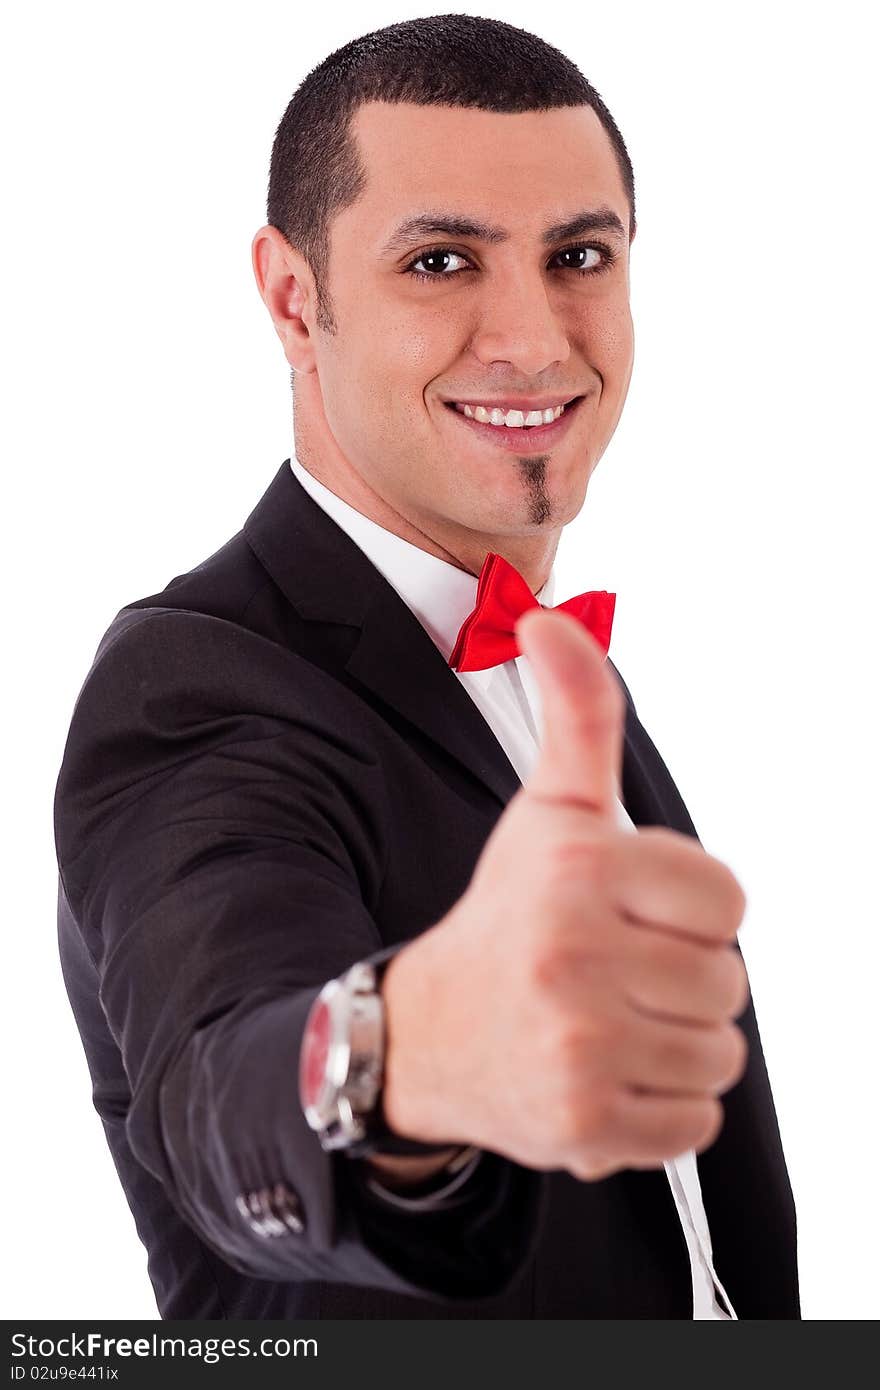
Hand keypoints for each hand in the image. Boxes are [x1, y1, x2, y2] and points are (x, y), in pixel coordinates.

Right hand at [381, 607, 748, 1180]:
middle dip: (681, 976)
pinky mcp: (585, 1126)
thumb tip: (551, 619)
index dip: (688, 908)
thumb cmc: (504, 916)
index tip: (632, 913)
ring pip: (720, 1052)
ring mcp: (580, 1049)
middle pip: (727, 980)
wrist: (421, 1035)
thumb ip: (576, 712)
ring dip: (675, 1042)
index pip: (728, 899)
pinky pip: (696, 1119)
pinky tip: (601, 1072)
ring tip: (608, 1021)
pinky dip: (660, 1105)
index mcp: (578, 871)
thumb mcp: (546, 811)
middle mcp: (575, 959)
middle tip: (613, 972)